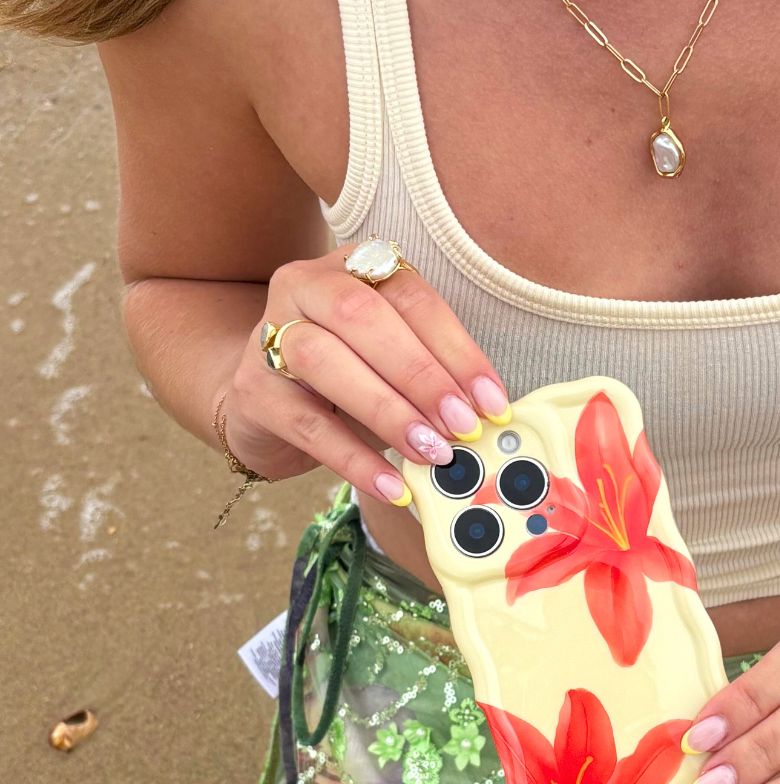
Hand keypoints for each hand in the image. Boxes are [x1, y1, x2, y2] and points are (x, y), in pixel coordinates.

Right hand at [221, 246, 509, 502]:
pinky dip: (354, 459)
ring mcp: (268, 334)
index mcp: (352, 267)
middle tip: (462, 426)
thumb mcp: (393, 363)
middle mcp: (304, 286)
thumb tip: (487, 414)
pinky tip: (391, 484)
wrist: (268, 406)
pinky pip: (306, 425)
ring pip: (324, 361)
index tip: (492, 401)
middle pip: (360, 316)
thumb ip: (434, 374)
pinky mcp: (251, 390)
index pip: (410, 297)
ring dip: (388, 411)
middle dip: (421, 375)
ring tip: (431, 453)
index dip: (456, 349)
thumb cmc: (348, 380)